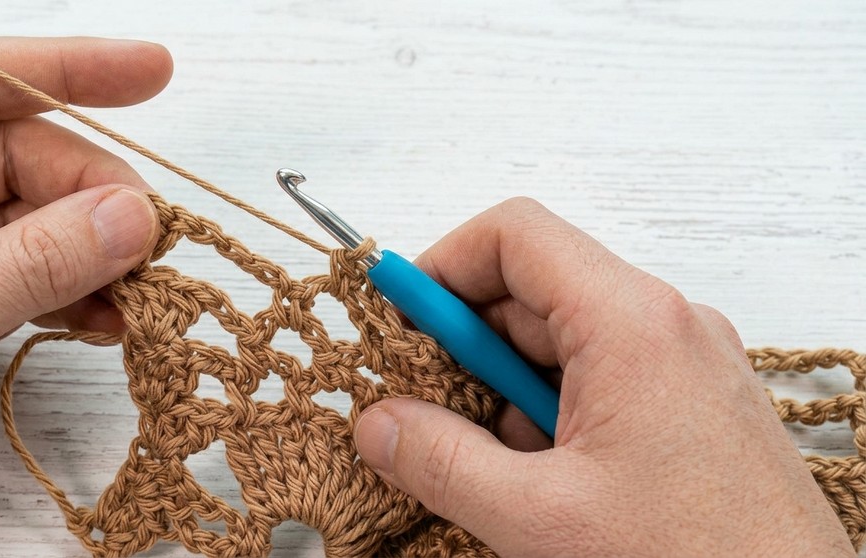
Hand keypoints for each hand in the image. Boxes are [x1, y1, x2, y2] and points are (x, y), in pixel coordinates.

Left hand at [0, 37, 170, 552]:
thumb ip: (32, 261)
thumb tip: (131, 216)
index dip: (69, 70)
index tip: (151, 71)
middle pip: (26, 159)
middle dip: (97, 194)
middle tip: (150, 239)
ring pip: (40, 221)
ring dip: (99, 252)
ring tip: (140, 290)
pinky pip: (37, 277)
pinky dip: (81, 296)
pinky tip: (112, 320)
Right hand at [354, 198, 853, 555]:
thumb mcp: (542, 518)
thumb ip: (443, 463)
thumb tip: (379, 424)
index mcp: (632, 323)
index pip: (515, 235)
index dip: (442, 266)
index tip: (398, 320)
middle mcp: (665, 325)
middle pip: (531, 289)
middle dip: (463, 346)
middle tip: (420, 407)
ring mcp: (681, 363)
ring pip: (559, 340)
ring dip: (503, 390)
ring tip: (491, 465)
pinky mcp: (686, 403)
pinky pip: (595, 379)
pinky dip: (548, 414)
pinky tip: (540, 478)